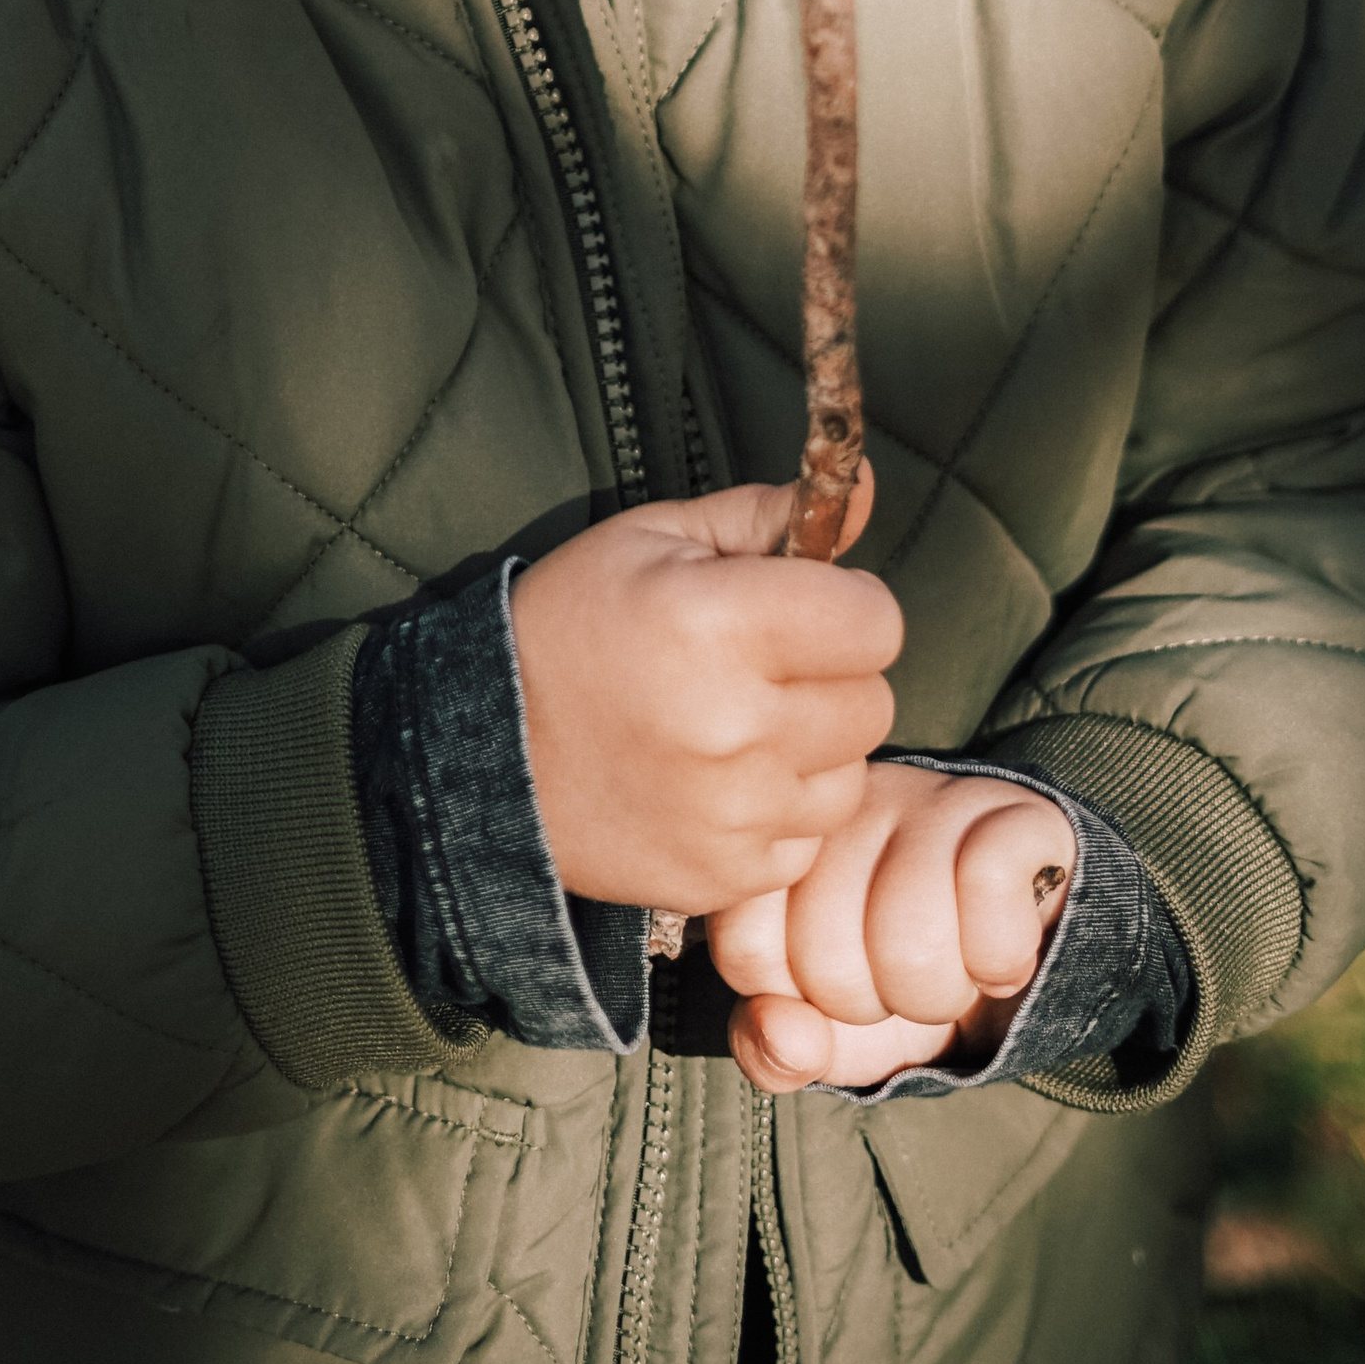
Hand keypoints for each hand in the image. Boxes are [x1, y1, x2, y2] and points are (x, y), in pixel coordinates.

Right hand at [508, 469, 897, 913]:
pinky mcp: (726, 877)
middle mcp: (736, 726)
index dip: (848, 605)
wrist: (488, 750)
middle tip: (763, 665)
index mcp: (719, 624)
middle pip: (873, 700)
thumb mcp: (655, 540)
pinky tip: (723, 781)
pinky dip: (781, 810)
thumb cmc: (573, 625)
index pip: (875, 622)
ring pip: (851, 773)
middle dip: (833, 675)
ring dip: (814, 748)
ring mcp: (734, 814)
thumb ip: (766, 515)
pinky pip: (810, 838)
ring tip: (739, 726)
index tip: (807, 604)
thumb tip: (868, 486)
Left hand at [708, 762, 1075, 1095]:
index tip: (836, 985)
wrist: (1023, 948)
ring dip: (942, 993)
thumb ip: (777, 1050)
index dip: (800, 1001)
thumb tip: (785, 1037)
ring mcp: (925, 799)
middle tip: (904, 978)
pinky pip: (989, 894)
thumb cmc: (905, 979)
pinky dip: (1002, 960)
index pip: (748, 950)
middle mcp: (843, 810)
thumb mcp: (832, 1034)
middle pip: (829, 957)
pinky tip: (1002, 954)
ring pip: (911, 938)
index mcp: (781, 855)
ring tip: (954, 968)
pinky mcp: (1009, 811)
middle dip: (875, 1005)